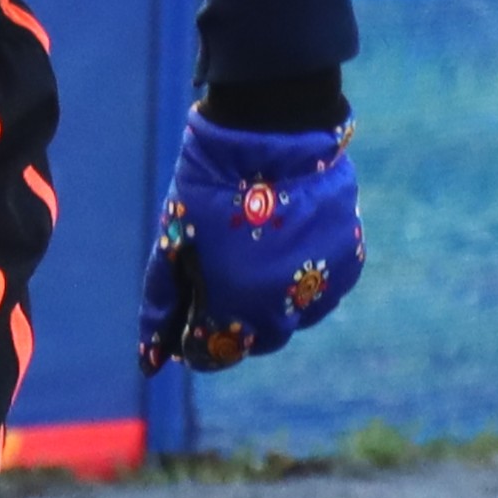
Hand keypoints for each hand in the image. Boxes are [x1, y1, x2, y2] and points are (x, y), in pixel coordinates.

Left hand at [141, 110, 362, 370]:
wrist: (274, 135)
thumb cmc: (211, 189)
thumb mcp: (172, 245)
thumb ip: (162, 306)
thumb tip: (147, 362)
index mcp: (234, 307)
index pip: (211, 354)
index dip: (194, 340)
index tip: (190, 320)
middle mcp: (282, 309)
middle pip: (255, 341)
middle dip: (235, 322)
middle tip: (224, 281)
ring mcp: (321, 288)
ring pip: (293, 319)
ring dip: (274, 302)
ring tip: (259, 255)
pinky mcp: (350, 264)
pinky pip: (323, 291)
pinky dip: (304, 280)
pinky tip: (288, 245)